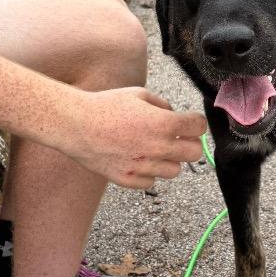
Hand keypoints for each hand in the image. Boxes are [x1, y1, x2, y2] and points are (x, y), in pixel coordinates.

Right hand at [61, 88, 206, 188]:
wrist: (76, 124)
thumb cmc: (105, 107)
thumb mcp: (139, 94)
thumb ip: (163, 106)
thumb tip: (174, 114)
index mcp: (163, 124)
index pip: (199, 128)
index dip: (196, 123)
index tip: (191, 123)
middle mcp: (158, 148)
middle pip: (195, 153)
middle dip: (189, 143)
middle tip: (178, 138)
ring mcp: (144, 166)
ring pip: (175, 171)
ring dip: (169, 160)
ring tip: (152, 149)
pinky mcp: (129, 180)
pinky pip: (151, 182)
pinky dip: (148, 173)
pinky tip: (137, 159)